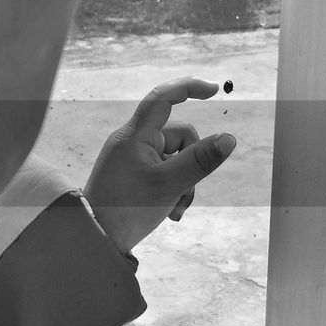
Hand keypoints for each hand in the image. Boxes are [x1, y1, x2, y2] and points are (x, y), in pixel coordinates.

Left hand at [83, 77, 235, 253]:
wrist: (96, 238)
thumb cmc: (126, 210)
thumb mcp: (170, 185)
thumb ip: (200, 160)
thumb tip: (228, 138)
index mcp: (134, 136)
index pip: (162, 98)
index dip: (188, 87)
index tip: (214, 90)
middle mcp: (132, 141)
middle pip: (179, 137)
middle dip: (191, 165)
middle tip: (183, 194)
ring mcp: (133, 157)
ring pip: (176, 158)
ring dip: (184, 183)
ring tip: (175, 208)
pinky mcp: (134, 173)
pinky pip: (165, 172)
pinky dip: (173, 188)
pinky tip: (170, 211)